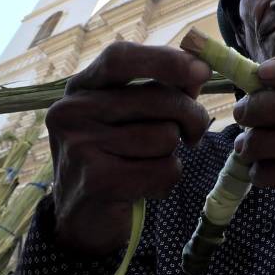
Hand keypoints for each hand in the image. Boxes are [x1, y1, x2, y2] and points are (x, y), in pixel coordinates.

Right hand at [46, 43, 209, 255]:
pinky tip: (146, 187)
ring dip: (171, 155)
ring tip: (149, 164)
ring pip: (165, 137)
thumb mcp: (129, 116)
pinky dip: (167, 181)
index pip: (120, 57)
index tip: (202, 69)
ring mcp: (80, 146)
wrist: (82, 217)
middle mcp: (72, 111)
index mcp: (80, 87)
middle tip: (193, 133)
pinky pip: (164, 170)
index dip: (165, 59)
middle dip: (190, 116)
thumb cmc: (115, 157)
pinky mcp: (96, 180)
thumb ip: (161, 90)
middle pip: (158, 98)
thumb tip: (198, 69)